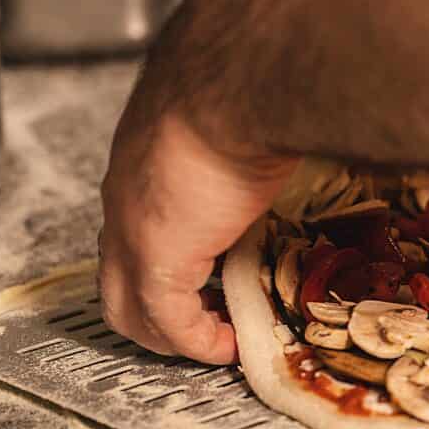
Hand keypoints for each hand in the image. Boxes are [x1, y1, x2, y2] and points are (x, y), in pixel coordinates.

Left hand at [99, 93, 297, 363]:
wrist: (240, 82)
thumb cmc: (251, 82)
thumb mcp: (246, 114)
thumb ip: (261, 136)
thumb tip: (311, 127)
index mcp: (146, 160)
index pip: (138, 225)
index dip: (171, 259)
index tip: (211, 277)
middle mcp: (127, 199)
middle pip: (118, 276)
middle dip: (157, 312)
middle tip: (205, 323)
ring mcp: (134, 231)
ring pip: (127, 305)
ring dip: (171, 332)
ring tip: (214, 341)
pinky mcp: (158, 259)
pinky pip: (169, 321)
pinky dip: (198, 342)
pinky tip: (228, 346)